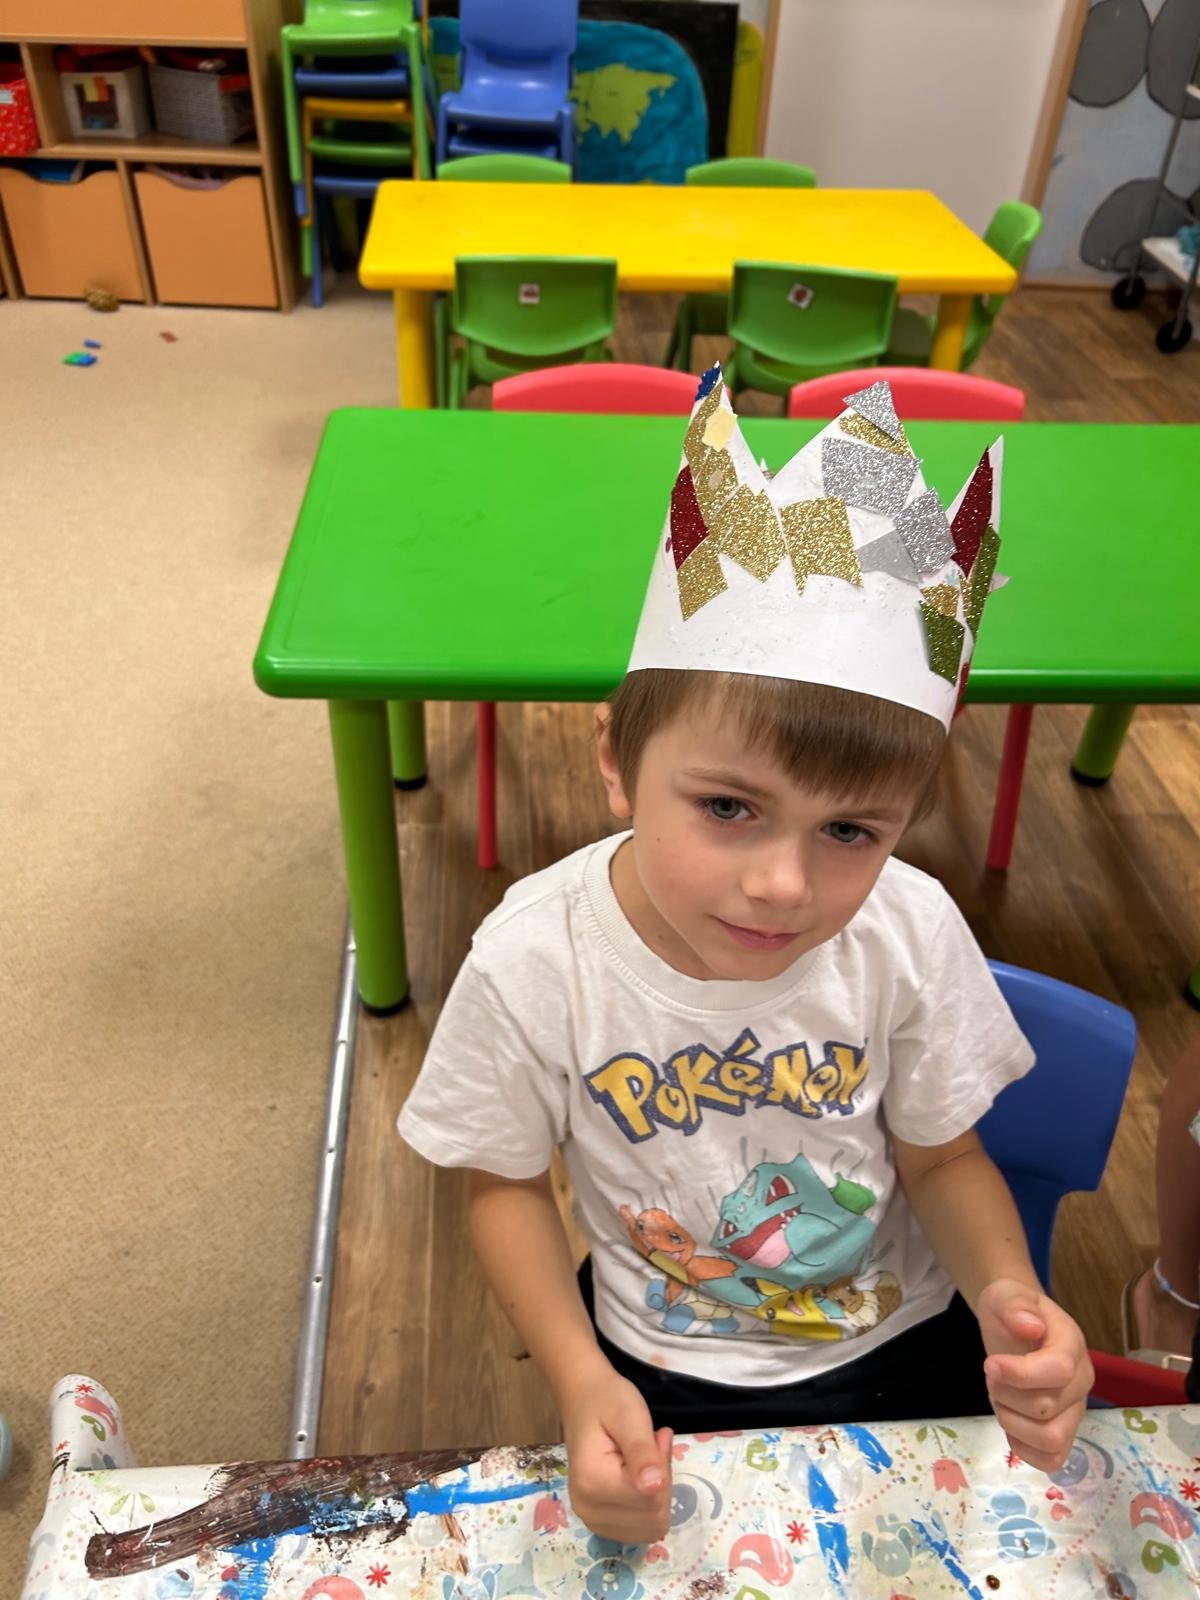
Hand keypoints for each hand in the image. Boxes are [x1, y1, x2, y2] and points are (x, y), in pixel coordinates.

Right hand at [560, 1361, 673, 1543]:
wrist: (583, 1398)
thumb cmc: (607, 1401)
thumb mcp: (630, 1416)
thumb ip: (642, 1452)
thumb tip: (655, 1487)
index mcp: (592, 1482)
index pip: (653, 1499)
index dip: (663, 1468)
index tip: (658, 1437)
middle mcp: (588, 1510)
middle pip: (654, 1517)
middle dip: (662, 1481)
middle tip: (652, 1445)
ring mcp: (592, 1521)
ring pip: (652, 1527)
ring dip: (658, 1494)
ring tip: (645, 1460)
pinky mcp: (601, 1524)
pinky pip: (642, 1531)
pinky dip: (649, 1506)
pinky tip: (640, 1478)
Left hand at [976, 1278, 1093, 1471]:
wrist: (1016, 1324)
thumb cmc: (1012, 1310)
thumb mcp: (1006, 1295)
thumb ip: (1016, 1305)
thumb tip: (1031, 1326)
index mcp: (1071, 1344)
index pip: (1059, 1371)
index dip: (1020, 1374)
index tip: (990, 1364)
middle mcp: (1082, 1381)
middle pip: (1048, 1408)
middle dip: (1006, 1395)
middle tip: (993, 1376)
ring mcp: (1075, 1410)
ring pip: (1051, 1439)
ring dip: (1012, 1421)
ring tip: (1001, 1397)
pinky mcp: (1064, 1433)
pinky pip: (1052, 1459)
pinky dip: (1023, 1447)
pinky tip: (1010, 1421)